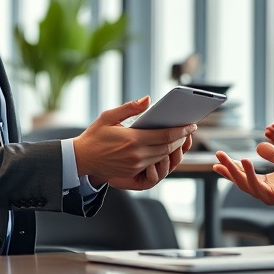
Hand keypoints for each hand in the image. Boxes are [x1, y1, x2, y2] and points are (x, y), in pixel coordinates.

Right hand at [73, 97, 196, 189]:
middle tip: (189, 129)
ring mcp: (136, 166)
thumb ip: (130, 107)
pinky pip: (154, 164)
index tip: (192, 125)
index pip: (165, 136)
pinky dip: (163, 155)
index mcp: (132, 139)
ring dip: (174, 148)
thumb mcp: (109, 116)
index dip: (181, 131)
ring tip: (181, 137)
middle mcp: (137, 155)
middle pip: (168, 147)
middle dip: (181, 139)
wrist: (81, 159)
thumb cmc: (95, 136)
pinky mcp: (133, 173)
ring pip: (163, 157)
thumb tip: (148, 100)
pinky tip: (166, 147)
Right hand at [212, 142, 273, 215]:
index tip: (216, 161)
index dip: (229, 170)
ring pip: (259, 190)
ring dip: (250, 176)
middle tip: (221, 158)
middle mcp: (268, 193)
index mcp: (264, 184)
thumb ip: (273, 156)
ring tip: (244, 160)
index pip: (242, 178)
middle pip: (245, 184)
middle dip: (232, 171)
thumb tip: (258, 145)